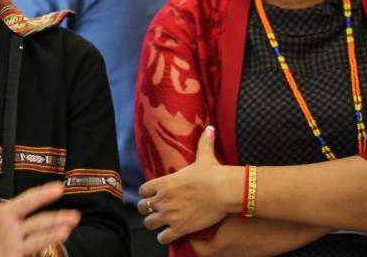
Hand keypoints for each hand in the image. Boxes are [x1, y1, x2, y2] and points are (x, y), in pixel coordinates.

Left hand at [0, 174, 79, 256]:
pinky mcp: (19, 253)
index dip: (43, 194)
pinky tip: (58, 237)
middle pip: (40, 220)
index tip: (59, 188)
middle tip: (74, 215)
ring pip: (40, 235)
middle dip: (57, 217)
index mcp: (9, 211)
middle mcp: (18, 226)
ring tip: (67, 229)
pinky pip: (33, 247)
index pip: (28, 200)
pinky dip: (46, 242)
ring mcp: (20, 241)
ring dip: (54, 232)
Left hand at [137, 126, 238, 244]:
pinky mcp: (179, 227)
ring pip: (149, 223)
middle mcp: (162, 198)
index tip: (152, 195)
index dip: (146, 194)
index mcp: (164, 182)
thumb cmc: (213, 173)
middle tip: (154, 212)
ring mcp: (169, 214)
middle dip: (147, 210)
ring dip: (154, 224)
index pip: (143, 190)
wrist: (223, 190)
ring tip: (160, 225)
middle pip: (143, 207)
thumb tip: (210, 128)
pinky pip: (163, 237)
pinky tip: (169, 235)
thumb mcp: (205, 155)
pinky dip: (165, 237)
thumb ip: (204, 142)